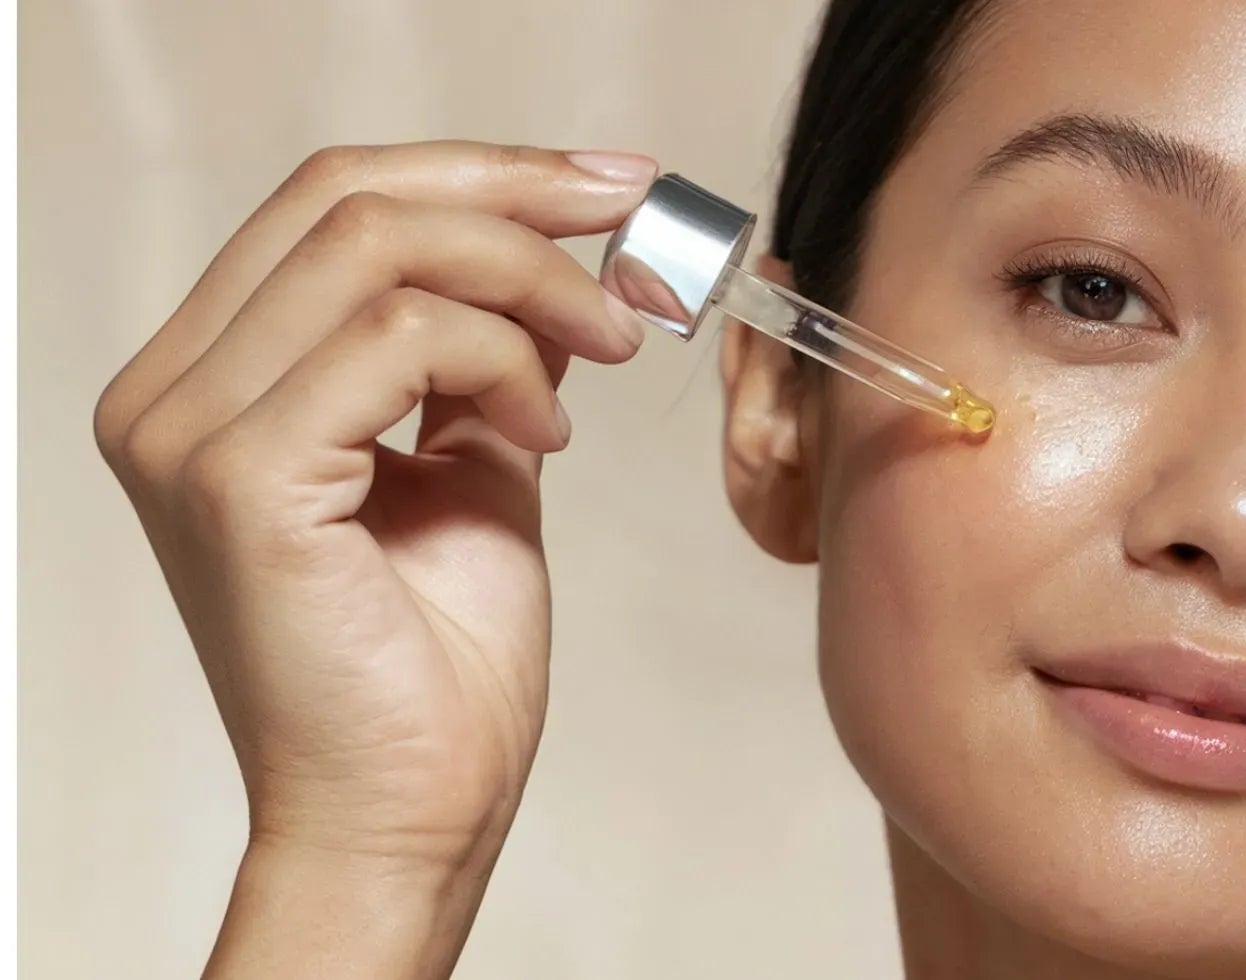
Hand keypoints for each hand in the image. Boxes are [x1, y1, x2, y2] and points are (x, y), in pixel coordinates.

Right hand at [92, 142, 655, 948]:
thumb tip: (557, 260)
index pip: (329, 204)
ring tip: (605, 353)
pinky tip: (545, 435)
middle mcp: (170, 394)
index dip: (482, 172)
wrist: (413, 817)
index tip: (609, 185)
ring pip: (378, 250)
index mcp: (208, 379)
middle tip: (634, 224)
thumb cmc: (437, 671)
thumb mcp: (478, 467)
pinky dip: (502, 363)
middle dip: (518, 193)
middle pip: (346, 197)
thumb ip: (492, 358)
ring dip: (529, 285)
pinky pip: (395, 343)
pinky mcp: (241, 481)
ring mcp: (190, 434)